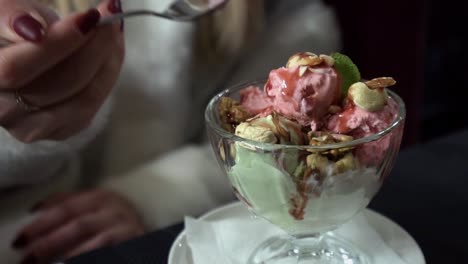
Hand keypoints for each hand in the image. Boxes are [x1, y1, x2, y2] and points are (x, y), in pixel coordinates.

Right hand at [0, 0, 124, 141]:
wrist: (18, 55)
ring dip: (108, 60)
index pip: (17, 69)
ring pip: (84, 98)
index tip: (90, 17)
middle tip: (111, 16)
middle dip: (94, 46)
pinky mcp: (60, 130)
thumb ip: (11, 16)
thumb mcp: (3, 12)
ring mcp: (33, 127)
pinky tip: (111, 52)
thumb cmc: (9, 30)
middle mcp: (4, 112)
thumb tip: (34, 31)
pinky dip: (108, 76)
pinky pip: (92, 106)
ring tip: (114, 30)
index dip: (57, 43)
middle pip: (60, 83)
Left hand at [12, 189, 144, 263]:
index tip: (21, 237)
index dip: (42, 221)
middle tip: (27, 257)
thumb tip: (37, 209)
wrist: (151, 233)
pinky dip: (86, 258)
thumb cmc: (115, 221)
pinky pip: (106, 251)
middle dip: (49, 242)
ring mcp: (127, 227)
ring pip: (94, 242)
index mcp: (102, 197)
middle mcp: (116, 210)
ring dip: (68, 256)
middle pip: (78, 224)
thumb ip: (72, 206)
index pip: (68, 206)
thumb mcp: (95, 208)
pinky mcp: (134, 241)